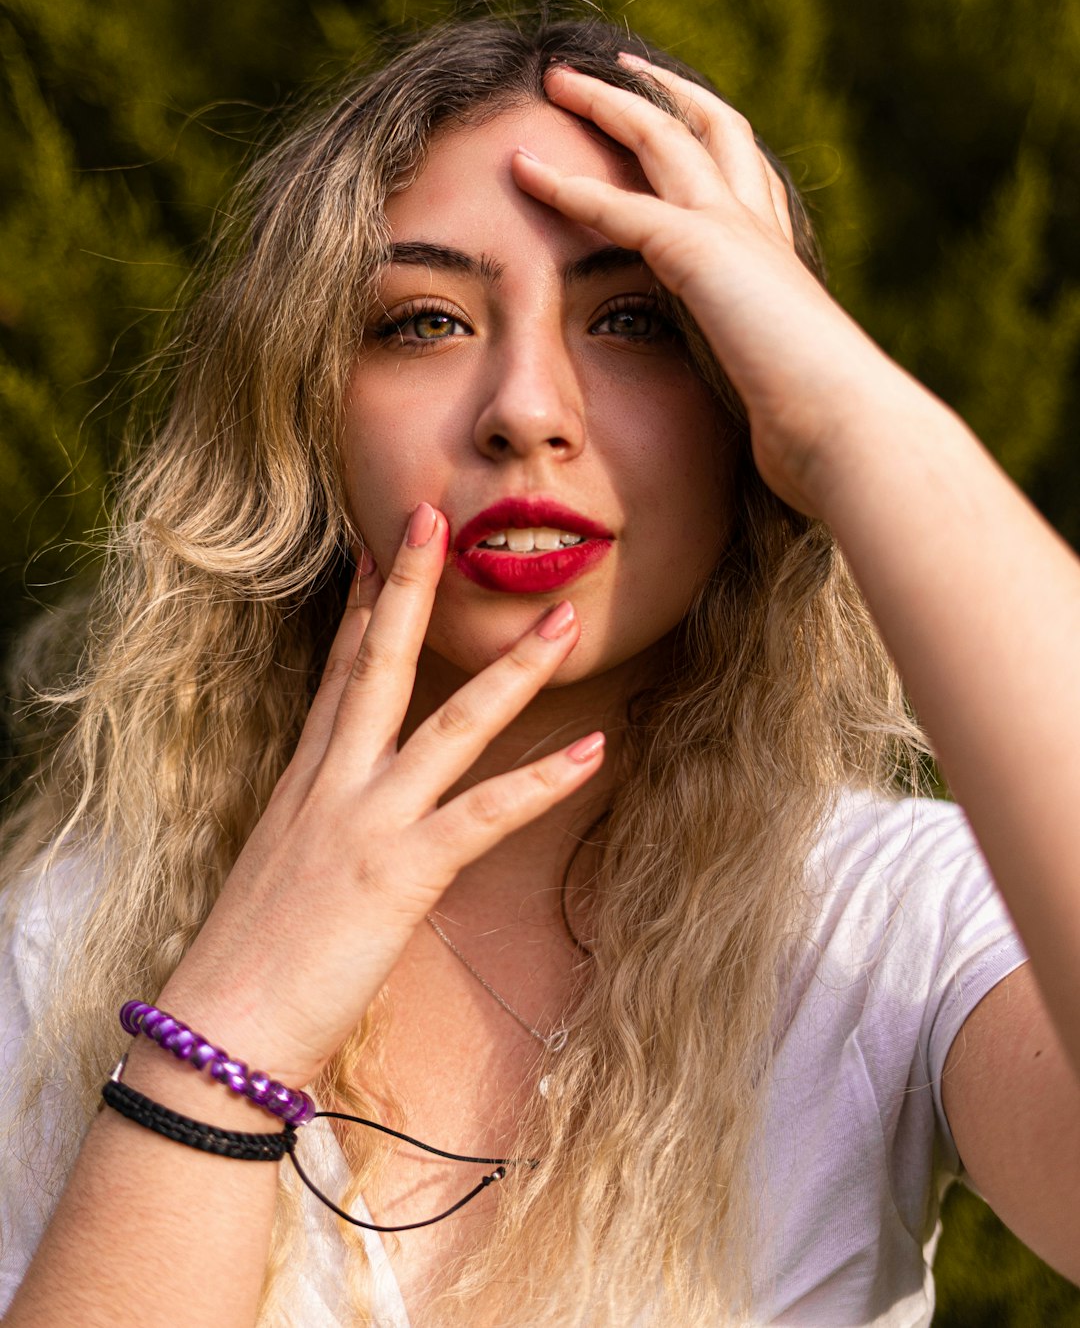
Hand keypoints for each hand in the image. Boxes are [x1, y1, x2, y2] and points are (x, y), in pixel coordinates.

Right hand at [155, 504, 604, 1086]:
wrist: (215, 1033)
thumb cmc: (244, 969)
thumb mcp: (275, 878)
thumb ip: (313, 836)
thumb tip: (340, 833)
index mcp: (302, 783)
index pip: (336, 674)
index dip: (360, 606)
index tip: (379, 548)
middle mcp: (332, 784)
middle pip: (378, 663)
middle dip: (411, 585)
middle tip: (434, 512)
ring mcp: (367, 822)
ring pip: (449, 724)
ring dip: (511, 670)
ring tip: (561, 620)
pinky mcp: (401, 873)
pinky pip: (484, 814)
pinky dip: (542, 780)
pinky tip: (593, 748)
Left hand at [513, 59, 911, 515]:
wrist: (848, 427)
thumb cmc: (818, 427)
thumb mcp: (776, 387)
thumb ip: (754, 375)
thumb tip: (754, 413)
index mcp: (779, 257)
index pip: (741, 175)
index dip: (706, 139)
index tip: (675, 121)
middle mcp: (759, 228)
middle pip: (709, 127)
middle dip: (659, 90)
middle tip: (617, 63)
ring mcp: (732, 230)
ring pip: (661, 136)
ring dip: (606, 102)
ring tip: (559, 79)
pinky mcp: (698, 251)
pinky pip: (615, 204)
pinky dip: (565, 185)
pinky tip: (522, 170)